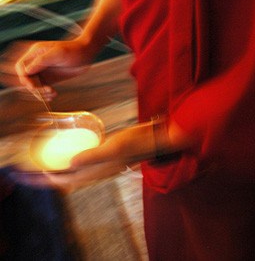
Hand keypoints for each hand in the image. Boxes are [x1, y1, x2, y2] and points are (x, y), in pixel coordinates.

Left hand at [11, 119, 191, 192]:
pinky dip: (74, 158)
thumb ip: (92, 157)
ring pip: (77, 170)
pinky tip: (71, 149)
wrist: (151, 139)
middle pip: (70, 178)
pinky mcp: (105, 155)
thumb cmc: (135, 142)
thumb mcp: (113, 147)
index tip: (36, 174)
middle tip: (39, 168)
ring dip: (62, 168)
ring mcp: (102, 164)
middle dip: (53, 175)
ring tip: (50, 161)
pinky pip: (85, 160)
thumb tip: (70, 164)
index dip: (51, 179)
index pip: (68, 181)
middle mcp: (98, 171)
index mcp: (98, 172)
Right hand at [14, 39, 91, 99]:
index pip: (21, 68)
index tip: (34, 86)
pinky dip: (45, 94)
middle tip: (47, 90)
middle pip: (25, 79)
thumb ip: (42, 61)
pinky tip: (53, 95)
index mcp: (35, 53)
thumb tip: (26, 70)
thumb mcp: (59, 53)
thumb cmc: (74, 50)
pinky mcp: (50, 79)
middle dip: (34, 88)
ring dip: (40, 93)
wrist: (87, 54)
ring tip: (52, 93)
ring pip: (33, 86)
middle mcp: (37, 63)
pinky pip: (42, 89)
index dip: (25, 79)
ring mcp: (43, 71)